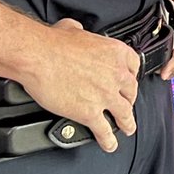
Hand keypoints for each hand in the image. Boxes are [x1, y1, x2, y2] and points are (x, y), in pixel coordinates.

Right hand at [19, 17, 141, 152]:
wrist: (39, 57)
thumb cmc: (53, 42)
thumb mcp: (73, 29)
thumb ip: (81, 33)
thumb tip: (76, 31)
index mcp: (115, 52)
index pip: (134, 66)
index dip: (131, 76)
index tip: (128, 82)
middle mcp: (115, 74)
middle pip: (131, 91)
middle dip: (129, 99)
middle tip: (126, 105)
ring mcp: (105, 95)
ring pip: (124, 113)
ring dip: (127, 123)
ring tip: (127, 128)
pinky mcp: (90, 113)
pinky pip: (105, 130)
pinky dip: (108, 140)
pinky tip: (109, 144)